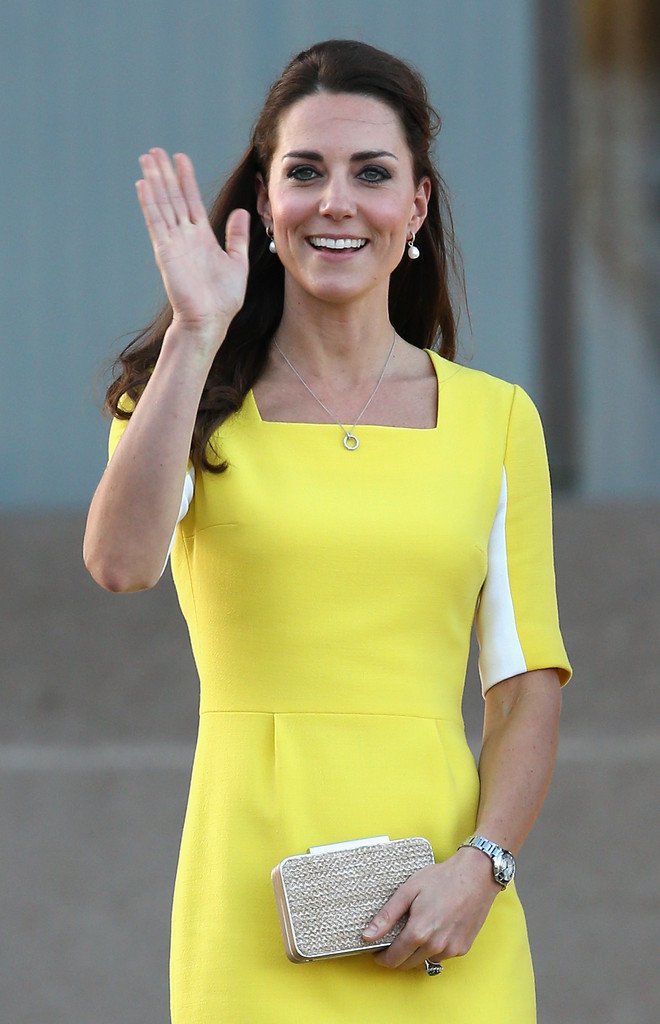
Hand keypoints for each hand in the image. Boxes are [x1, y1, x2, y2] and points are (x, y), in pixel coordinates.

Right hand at [136, 148, 249, 339]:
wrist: (210, 320)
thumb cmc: (223, 299)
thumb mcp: (237, 262)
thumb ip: (236, 237)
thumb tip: (241, 213)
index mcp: (202, 238)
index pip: (191, 201)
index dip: (185, 179)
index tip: (180, 158)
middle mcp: (185, 236)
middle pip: (173, 197)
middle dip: (165, 173)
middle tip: (156, 150)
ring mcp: (173, 242)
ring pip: (162, 204)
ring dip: (154, 181)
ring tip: (147, 158)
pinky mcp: (165, 251)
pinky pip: (156, 222)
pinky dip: (149, 203)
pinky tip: (143, 185)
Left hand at [361, 849, 499, 969]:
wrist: (477, 875)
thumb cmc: (442, 878)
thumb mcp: (409, 890)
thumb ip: (387, 915)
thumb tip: (367, 936)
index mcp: (419, 932)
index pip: (393, 958)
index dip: (381, 958)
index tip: (376, 952)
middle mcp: (435, 946)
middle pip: (408, 964)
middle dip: (396, 956)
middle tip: (392, 941)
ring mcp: (451, 949)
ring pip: (425, 961)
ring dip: (415, 953)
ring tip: (415, 930)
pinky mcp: (463, 948)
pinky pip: (441, 956)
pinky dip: (433, 949)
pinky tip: (433, 930)